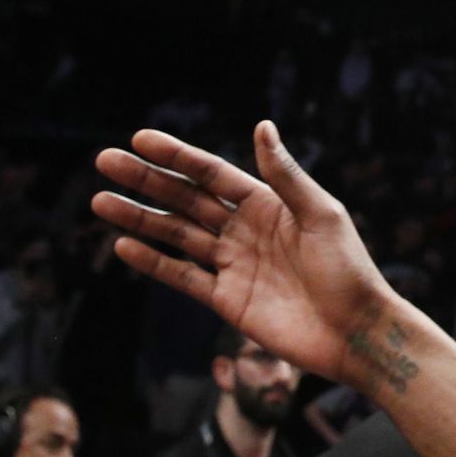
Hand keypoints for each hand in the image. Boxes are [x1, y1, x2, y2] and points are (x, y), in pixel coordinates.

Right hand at [91, 122, 399, 390]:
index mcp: (270, 204)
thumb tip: (262, 125)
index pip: (213, 173)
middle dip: (147, 180)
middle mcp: (247, 229)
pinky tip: (124, 245)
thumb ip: (285, 176)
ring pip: (177, 234)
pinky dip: (154, 261)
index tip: (140, 138)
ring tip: (100, 201)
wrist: (355, 331)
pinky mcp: (227, 298)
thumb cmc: (349, 269)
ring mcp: (234, 263)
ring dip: (139, 218)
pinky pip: (182, 276)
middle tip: (105, 160)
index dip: (177, 156)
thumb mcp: (321, 215)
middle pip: (187, 199)